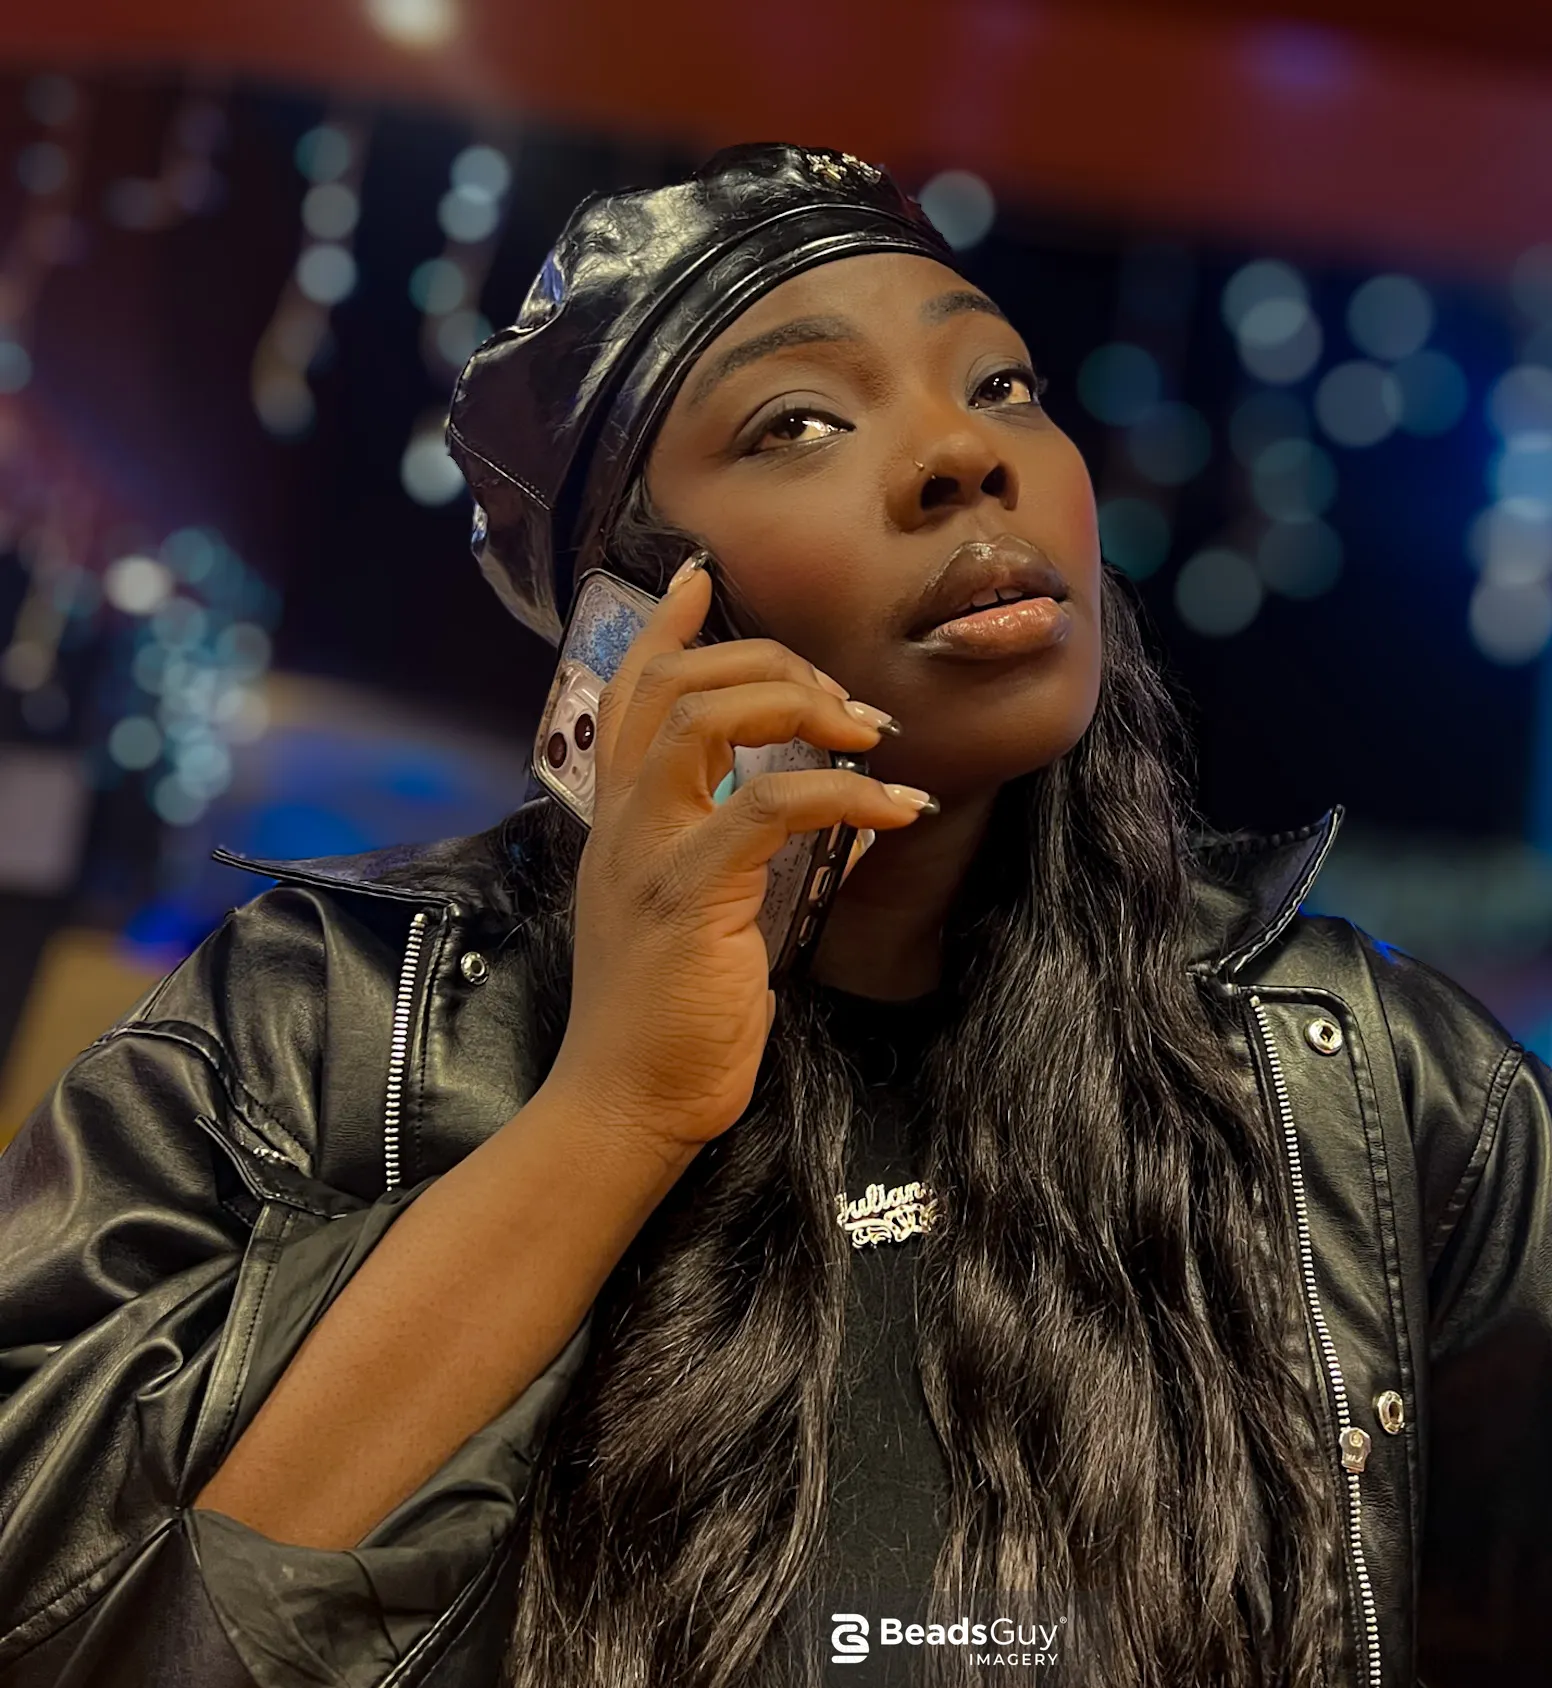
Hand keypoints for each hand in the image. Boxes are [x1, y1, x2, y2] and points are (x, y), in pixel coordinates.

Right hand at [543, 557, 935, 1157]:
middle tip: (840, 697)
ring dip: (799, 703)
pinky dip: (844, 794)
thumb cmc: (670, 1024)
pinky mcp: (689, 894)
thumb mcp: (714, 926)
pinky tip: (895, 811)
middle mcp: (622, 822)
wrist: (626, 1106)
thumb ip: (764, 863)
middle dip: (767, 661)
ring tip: (866, 733)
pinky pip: (771, 805)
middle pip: (675, 683)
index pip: (627, 696)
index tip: (700, 577)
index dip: (666, 629)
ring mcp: (648, 851)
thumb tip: (853, 827)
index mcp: (620, 823)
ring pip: (704, 716)